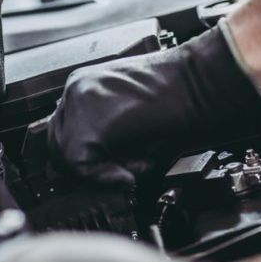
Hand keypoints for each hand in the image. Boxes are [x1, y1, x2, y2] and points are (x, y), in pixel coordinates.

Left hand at [47, 25, 260, 187]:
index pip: (61, 130)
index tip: (102, 171)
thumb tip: (88, 171)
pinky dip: (105, 177)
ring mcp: (81, 102)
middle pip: (57, 144)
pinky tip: (131, 173)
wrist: (204, 84)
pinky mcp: (91, 121)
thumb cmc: (179, 102)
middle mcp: (77, 88)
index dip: (79, 159)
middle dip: (84, 168)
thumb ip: (104, 141)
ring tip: (131, 168)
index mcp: (85, 85)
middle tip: (116, 175)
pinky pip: (81, 164)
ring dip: (97, 172)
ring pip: (66, 156)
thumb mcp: (130, 121)